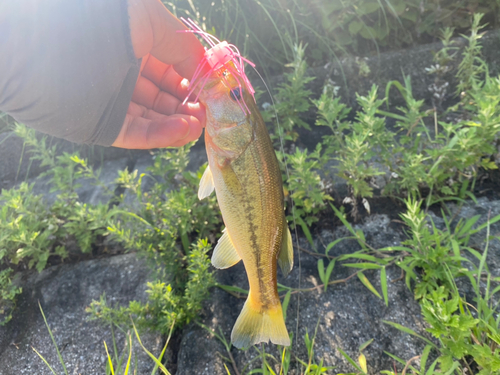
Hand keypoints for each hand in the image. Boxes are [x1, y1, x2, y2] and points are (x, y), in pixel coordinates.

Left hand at [112, 0, 205, 148]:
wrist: (56, 41)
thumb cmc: (108, 21)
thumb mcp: (153, 21)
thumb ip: (185, 48)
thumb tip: (208, 74)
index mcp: (132, 46)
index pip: (169, 70)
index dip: (192, 81)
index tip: (211, 91)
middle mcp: (122, 74)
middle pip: (163, 97)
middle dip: (189, 106)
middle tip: (208, 113)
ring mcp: (112, 101)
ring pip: (153, 119)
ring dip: (181, 123)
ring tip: (200, 125)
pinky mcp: (103, 125)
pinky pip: (137, 133)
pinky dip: (163, 135)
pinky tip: (185, 131)